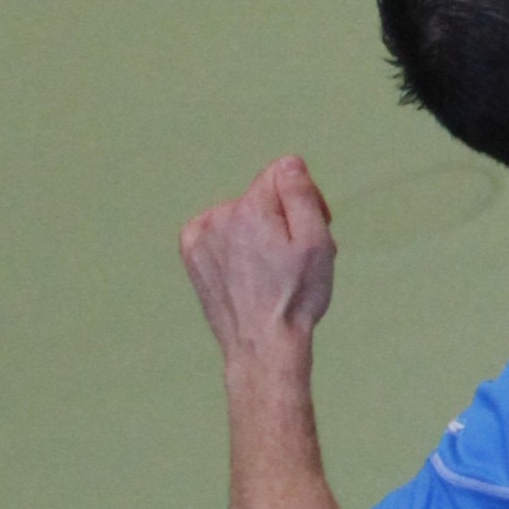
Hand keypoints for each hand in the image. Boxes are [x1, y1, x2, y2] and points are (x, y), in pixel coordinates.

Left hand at [180, 157, 334, 362]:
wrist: (262, 345)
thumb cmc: (296, 296)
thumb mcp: (317, 241)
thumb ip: (301, 194)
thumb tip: (288, 163)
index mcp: (251, 207)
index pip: (282, 175)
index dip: (303, 199)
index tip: (315, 228)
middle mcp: (219, 215)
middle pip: (261, 197)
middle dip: (281, 218)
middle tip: (295, 257)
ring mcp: (200, 237)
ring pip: (240, 215)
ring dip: (257, 232)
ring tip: (272, 271)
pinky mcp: (192, 256)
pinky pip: (215, 231)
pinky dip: (230, 243)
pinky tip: (244, 269)